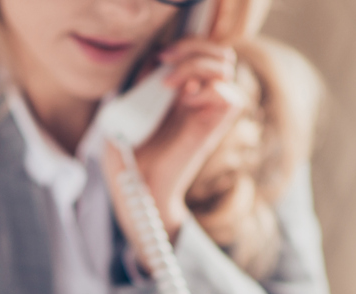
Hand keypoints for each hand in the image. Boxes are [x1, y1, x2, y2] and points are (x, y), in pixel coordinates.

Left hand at [102, 38, 244, 257]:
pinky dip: (208, 89)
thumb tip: (153, 62)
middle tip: (167, 62)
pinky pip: (230, 94)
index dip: (184, 44)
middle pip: (218, 51)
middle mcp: (199, 98)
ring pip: (226, 65)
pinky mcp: (213, 127)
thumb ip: (140, 84)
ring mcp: (207, 111)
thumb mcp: (125, 112)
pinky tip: (186, 101)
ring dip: (197, 64)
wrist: (137, 188)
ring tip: (170, 83)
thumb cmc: (128, 157)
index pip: (200, 50)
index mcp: (180, 92)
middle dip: (193, 46)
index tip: (158, 57)